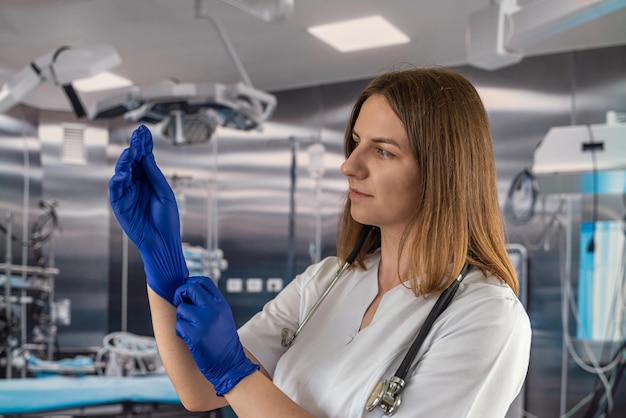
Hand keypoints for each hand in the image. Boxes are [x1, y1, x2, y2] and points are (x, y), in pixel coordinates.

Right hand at [109, 125, 188, 303]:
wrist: (163, 241)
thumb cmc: (167, 219)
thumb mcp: (165, 193)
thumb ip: (154, 175)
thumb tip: (146, 156)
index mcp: (149, 180)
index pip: (145, 159)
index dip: (144, 145)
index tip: (144, 131)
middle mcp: (137, 184)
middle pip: (133, 162)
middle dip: (135, 147)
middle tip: (137, 134)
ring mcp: (127, 193)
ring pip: (123, 172)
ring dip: (126, 161)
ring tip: (131, 152)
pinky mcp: (120, 204)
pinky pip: (115, 189)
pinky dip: (118, 179)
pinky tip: (124, 171)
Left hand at [174, 276, 259, 395]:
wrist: (230, 365)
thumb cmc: (223, 341)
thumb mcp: (222, 317)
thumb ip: (209, 303)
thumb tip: (188, 290)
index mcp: (221, 304)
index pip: (203, 281)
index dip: (190, 283)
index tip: (186, 292)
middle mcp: (214, 309)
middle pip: (190, 289)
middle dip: (180, 294)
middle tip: (180, 303)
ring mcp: (205, 322)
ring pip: (181, 309)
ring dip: (181, 319)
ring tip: (192, 329)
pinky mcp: (195, 336)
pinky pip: (179, 326)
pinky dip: (181, 332)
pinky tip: (191, 339)